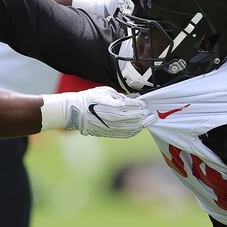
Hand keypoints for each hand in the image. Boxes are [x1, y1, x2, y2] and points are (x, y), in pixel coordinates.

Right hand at [41, 87, 155, 137]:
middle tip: (152, 114)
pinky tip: (138, 129)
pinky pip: (125, 134)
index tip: (146, 104)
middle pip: (136, 118)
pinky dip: (133, 132)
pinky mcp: (108, 133)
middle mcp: (115, 117)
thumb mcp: (105, 91)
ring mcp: (112, 127)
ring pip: (132, 128)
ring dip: (142, 125)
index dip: (141, 105)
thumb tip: (133, 98)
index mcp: (114, 105)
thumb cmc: (89, 98)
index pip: (134, 106)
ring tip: (148, 122)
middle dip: (145, 116)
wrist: (74, 112)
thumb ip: (120, 96)